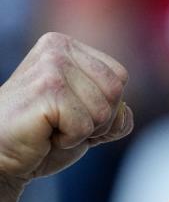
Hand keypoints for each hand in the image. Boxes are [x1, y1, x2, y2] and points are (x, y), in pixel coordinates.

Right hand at [0, 33, 132, 190]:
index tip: (73, 112)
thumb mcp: (89, 116)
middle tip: (62, 122)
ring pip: (104, 111)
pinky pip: (85, 126)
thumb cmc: (43, 134)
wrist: (1, 155)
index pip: (119, 77)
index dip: (106, 106)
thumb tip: (124, 112)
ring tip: (52, 127)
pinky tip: (45, 133)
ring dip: (83, 131)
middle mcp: (58, 48)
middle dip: (98, 120)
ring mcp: (51, 66)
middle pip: (116, 91)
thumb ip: (116, 109)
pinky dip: (70, 139)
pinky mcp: (45, 90)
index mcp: (68, 46)